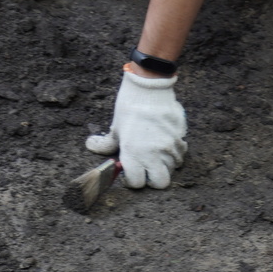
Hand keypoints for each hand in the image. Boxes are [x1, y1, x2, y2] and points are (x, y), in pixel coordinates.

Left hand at [85, 70, 186, 188]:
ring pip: (172, 168)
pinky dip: (175, 151)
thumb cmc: (129, 107)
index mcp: (133, 153)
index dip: (132, 179)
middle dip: (153, 178)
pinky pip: (180, 153)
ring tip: (156, 150)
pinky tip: (166, 141)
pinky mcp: (180, 138)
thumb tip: (91, 146)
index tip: (130, 171)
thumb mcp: (115, 127)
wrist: (149, 88)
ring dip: (164, 163)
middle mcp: (153, 154)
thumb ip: (106, 143)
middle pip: (160, 183)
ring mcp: (169, 147)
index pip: (137, 182)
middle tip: (147, 167)